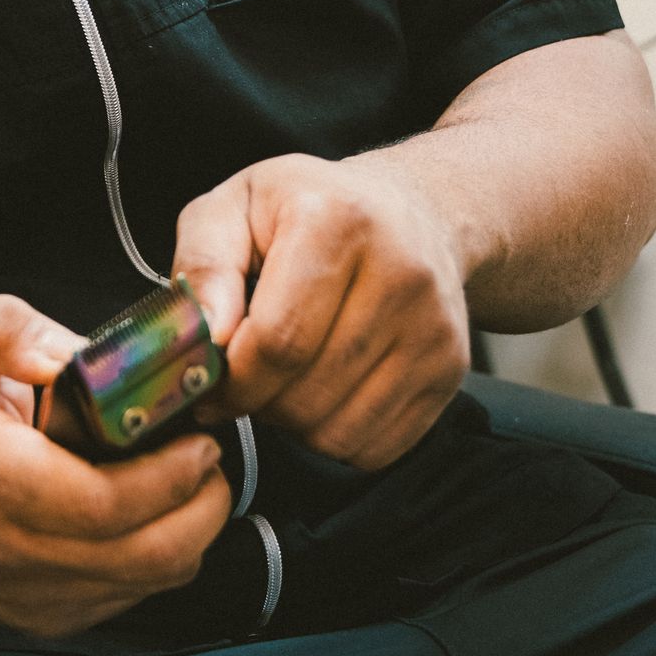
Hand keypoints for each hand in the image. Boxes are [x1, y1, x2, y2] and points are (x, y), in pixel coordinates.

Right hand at [0, 293, 232, 636]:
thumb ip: (2, 327)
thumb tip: (69, 352)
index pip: (103, 501)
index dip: (169, 475)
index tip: (197, 437)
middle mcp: (12, 548)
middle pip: (146, 550)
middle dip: (201, 503)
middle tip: (208, 456)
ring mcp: (32, 593)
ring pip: (151, 578)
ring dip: (191, 530)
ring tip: (191, 480)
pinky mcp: (47, 616)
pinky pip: (132, 594)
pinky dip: (161, 556)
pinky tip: (153, 513)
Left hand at [173, 155, 469, 469]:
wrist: (410, 215)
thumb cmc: (308, 211)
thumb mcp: (233, 207)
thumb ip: (204, 266)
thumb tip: (205, 336)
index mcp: (338, 222)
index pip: (277, 342)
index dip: (230, 380)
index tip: (208, 383)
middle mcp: (400, 273)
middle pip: (305, 394)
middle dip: (257, 402)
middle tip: (247, 376)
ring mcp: (434, 327)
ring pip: (338, 433)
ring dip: (295, 423)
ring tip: (289, 376)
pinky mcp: (451, 370)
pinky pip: (375, 448)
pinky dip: (337, 435)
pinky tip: (327, 388)